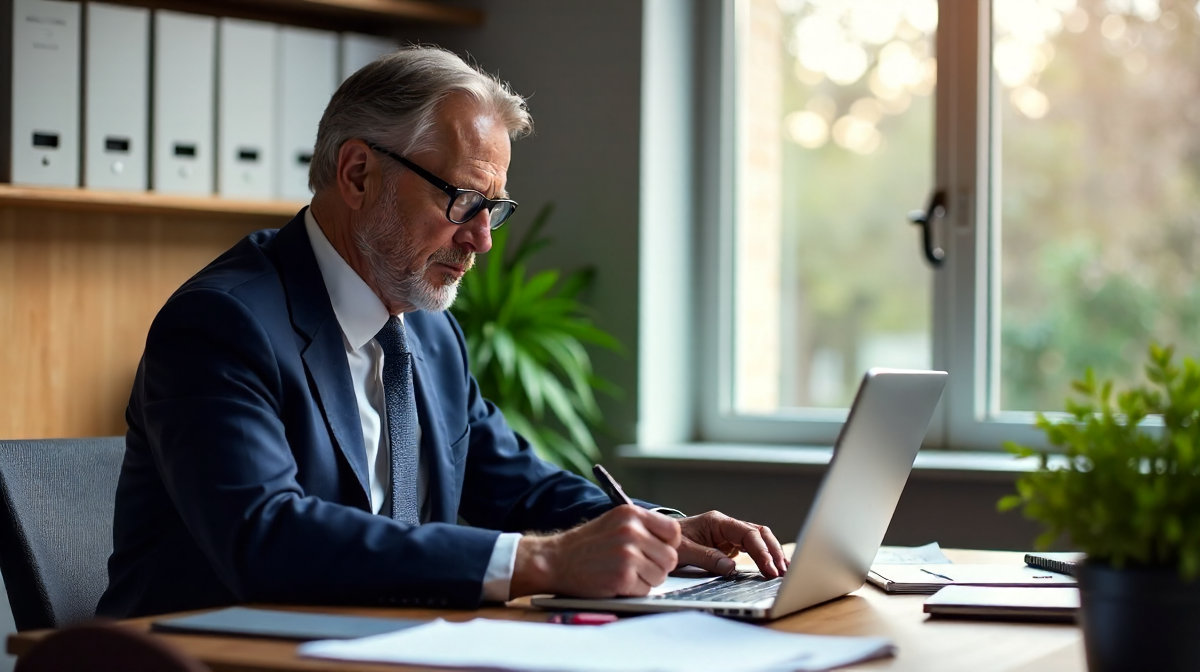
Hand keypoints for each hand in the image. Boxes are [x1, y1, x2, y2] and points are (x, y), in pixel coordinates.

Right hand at [510, 505, 680, 597]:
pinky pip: (645, 590)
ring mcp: (627, 554)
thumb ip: (642, 527)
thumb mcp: (614, 522)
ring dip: (646, 580)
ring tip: (625, 573)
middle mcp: (631, 531)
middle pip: (670, 558)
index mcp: (631, 514)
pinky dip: (633, 591)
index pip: (673, 531)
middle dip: (658, 567)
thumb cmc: (586, 544)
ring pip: (660, 576)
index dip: (668, 545)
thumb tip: (671, 543)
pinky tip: (616, 582)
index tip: (656, 551)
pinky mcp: (622, 577)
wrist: (554, 560)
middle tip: (638, 568)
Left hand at [675, 511, 788, 577]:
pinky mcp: (729, 545)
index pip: (748, 534)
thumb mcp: (683, 551)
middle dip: (773, 551)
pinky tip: (772, 568)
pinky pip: (752, 548)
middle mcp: (726, 526)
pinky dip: (763, 557)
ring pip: (759, 540)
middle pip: (759, 534)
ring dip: (772, 554)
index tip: (769, 569)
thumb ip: (707, 557)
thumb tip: (731, 568)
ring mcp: (729, 535)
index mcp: (718, 522)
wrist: (657, 539)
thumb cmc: (668, 541)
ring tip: (784, 571)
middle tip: (782, 572)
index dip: (761, 552)